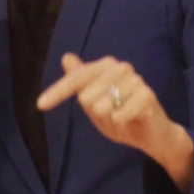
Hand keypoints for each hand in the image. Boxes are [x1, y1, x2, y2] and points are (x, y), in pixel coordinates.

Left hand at [37, 54, 174, 155]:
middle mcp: (121, 68)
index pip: (76, 79)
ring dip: (109, 119)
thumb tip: (66, 57)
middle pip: (86, 97)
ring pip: (101, 107)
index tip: (40, 105)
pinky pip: (117, 115)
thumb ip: (81, 82)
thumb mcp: (95, 103)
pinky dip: (120, 123)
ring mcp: (135, 80)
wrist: (154, 136)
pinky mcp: (147, 95)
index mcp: (107, 66)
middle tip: (113, 115)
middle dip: (95, 114)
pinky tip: (132, 120)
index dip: (57, 93)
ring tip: (123, 118)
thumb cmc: (122, 116)